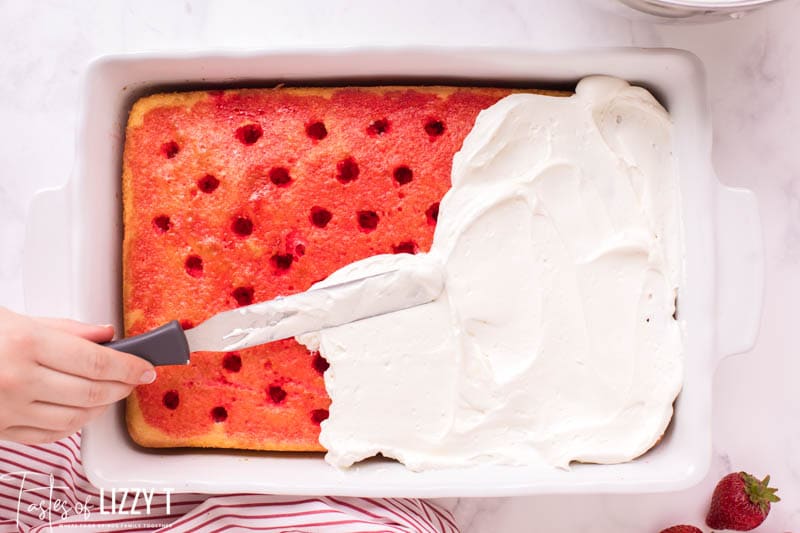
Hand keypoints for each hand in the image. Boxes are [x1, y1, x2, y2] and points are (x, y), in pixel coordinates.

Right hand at [0, 307, 155, 443]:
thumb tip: (106, 336)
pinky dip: (77, 423)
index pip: (96, 362)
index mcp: (26, 345)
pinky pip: (51, 434)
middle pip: (92, 391)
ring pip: (76, 417)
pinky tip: (85, 410)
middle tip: (136, 379)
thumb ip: (67, 329)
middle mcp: (18, 380)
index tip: (147, 367)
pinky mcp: (0, 430)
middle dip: (122, 386)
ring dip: (103, 406)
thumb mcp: (17, 319)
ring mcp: (8, 409)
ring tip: (113, 392)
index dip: (129, 367)